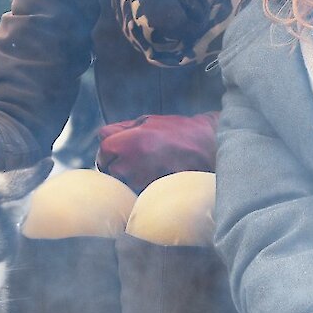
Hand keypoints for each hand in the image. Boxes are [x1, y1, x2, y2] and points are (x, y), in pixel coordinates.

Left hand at [95, 113, 217, 191]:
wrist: (210, 147)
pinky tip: (154, 176)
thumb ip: (123, 128)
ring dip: (128, 177)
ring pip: (122, 182)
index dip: (109, 149)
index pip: (103, 147)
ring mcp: (143, 179)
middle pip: (108, 168)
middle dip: (116, 164)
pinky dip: (141, 186)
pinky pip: (137, 191)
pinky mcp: (154, 192)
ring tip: (146, 168)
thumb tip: (103, 137)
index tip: (116, 151)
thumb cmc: (179, 131)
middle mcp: (134, 161)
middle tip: (132, 160)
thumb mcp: (149, 120)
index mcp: (130, 140)